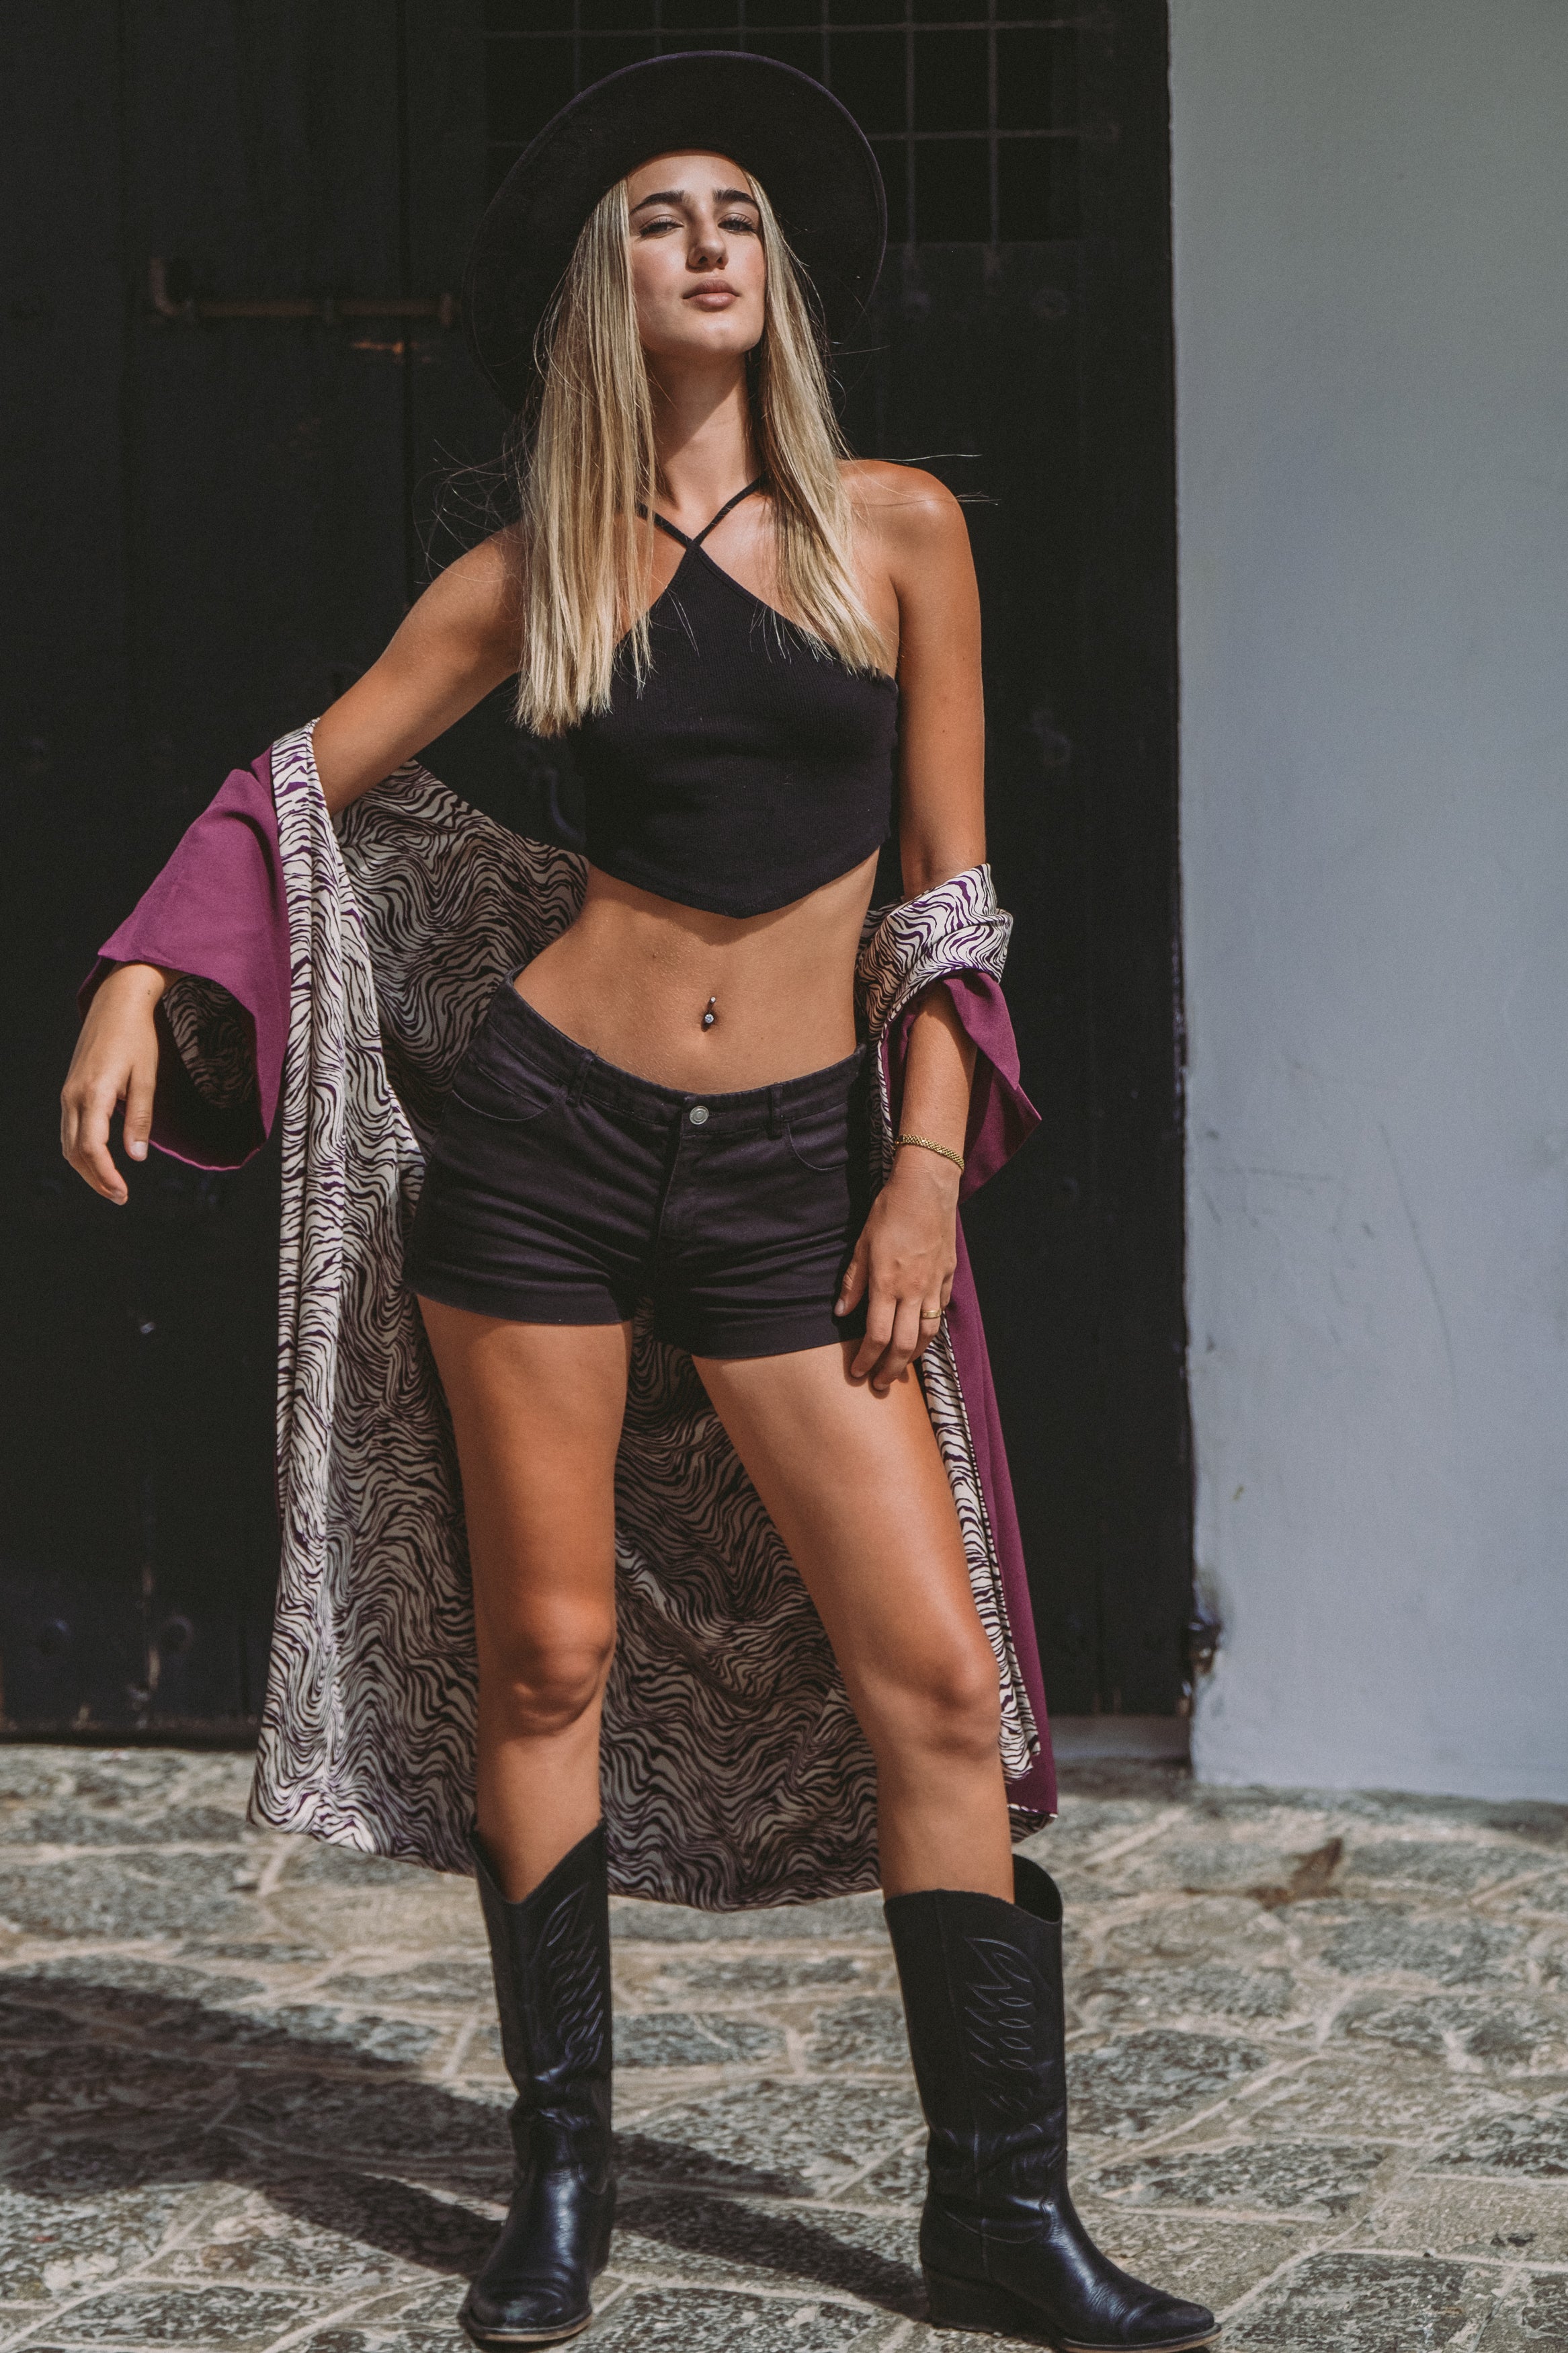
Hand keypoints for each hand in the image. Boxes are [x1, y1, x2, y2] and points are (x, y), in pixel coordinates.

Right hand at [60, 963, 173, 1202]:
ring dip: (86, 1169)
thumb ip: (141, 1118)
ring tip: (111, 1186)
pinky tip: (98, 1160)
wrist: (117, 1003)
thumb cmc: (138, 1038)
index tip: (122, 1193)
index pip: (91, 1147)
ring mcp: (68, 1093)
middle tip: (120, 1197)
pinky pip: (69, 1129)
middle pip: (75, 1151)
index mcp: (94, 1093)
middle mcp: (73, 1095)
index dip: (105, 1174)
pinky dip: (80, 1151)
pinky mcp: (70, 1090)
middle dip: (96, 1179)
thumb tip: (137, 1158)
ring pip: (68, 1143)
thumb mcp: (147, 1078)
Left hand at [836, 1148, 958, 1395]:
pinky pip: (939, 1311)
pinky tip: (921, 1336)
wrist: (927, 1187)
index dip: (867, 1359)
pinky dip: (930, 1329)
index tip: (858, 1373)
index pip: (877, 1335)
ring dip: (914, 1357)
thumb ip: (853, 1281)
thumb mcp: (862, 1243)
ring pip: (927, 1333)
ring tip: (902, 1369)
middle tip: (880, 1384)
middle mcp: (913, 1290)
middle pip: (904, 1344)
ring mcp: (933, 1284)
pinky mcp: (947, 1275)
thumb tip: (842, 1312)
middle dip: (891, 1369)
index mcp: (887, 1283)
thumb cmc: (890, 1211)